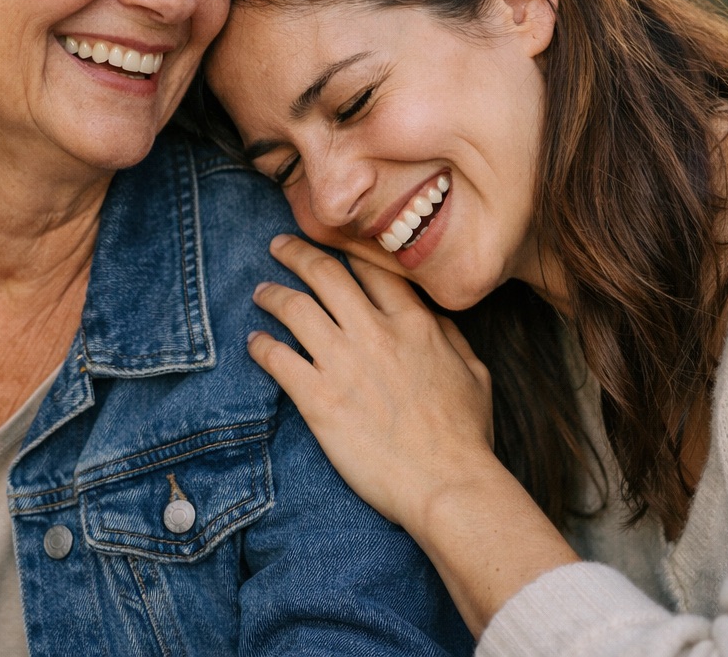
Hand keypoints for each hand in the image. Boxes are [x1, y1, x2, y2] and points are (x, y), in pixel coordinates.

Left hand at [248, 235, 496, 531]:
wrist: (448, 484)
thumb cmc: (466, 436)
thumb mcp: (474, 373)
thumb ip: (450, 338)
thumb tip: (430, 319)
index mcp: (415, 324)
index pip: (373, 268)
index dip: (348, 250)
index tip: (332, 243)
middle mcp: (376, 332)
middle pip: (326, 274)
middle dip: (297, 253)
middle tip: (279, 246)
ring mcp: (344, 363)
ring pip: (295, 307)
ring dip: (272, 294)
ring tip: (260, 292)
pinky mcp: (319, 398)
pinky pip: (277, 358)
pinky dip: (261, 345)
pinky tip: (253, 342)